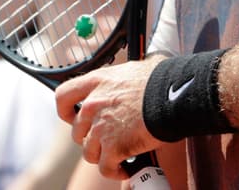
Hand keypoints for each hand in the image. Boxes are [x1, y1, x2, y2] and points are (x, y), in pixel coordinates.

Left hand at [56, 56, 163, 179]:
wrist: (175, 95)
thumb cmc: (164, 79)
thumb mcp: (140, 66)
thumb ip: (129, 73)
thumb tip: (145, 67)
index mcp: (98, 81)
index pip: (63, 96)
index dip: (65, 110)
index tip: (72, 116)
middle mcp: (93, 105)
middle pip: (77, 131)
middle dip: (90, 137)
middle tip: (107, 138)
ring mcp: (101, 128)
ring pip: (89, 152)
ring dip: (103, 155)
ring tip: (118, 155)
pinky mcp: (113, 147)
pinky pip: (106, 167)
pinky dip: (115, 170)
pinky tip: (126, 167)